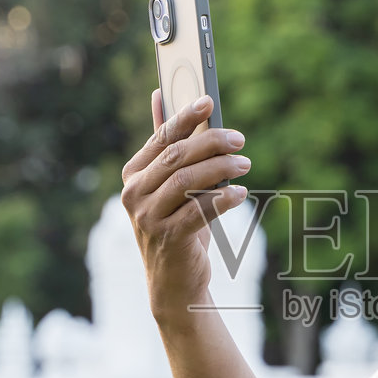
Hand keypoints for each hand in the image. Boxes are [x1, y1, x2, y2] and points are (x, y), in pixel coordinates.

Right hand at [120, 90, 250, 323]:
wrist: (174, 282)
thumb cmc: (176, 225)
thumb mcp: (169, 186)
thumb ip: (165, 144)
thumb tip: (159, 95)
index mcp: (133, 176)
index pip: (160, 138)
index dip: (185, 117)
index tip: (208, 102)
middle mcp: (134, 195)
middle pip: (176, 157)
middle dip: (211, 143)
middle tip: (239, 140)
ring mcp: (148, 218)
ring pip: (187, 181)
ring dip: (221, 169)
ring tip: (245, 164)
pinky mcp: (168, 238)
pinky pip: (199, 210)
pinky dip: (223, 199)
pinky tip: (240, 194)